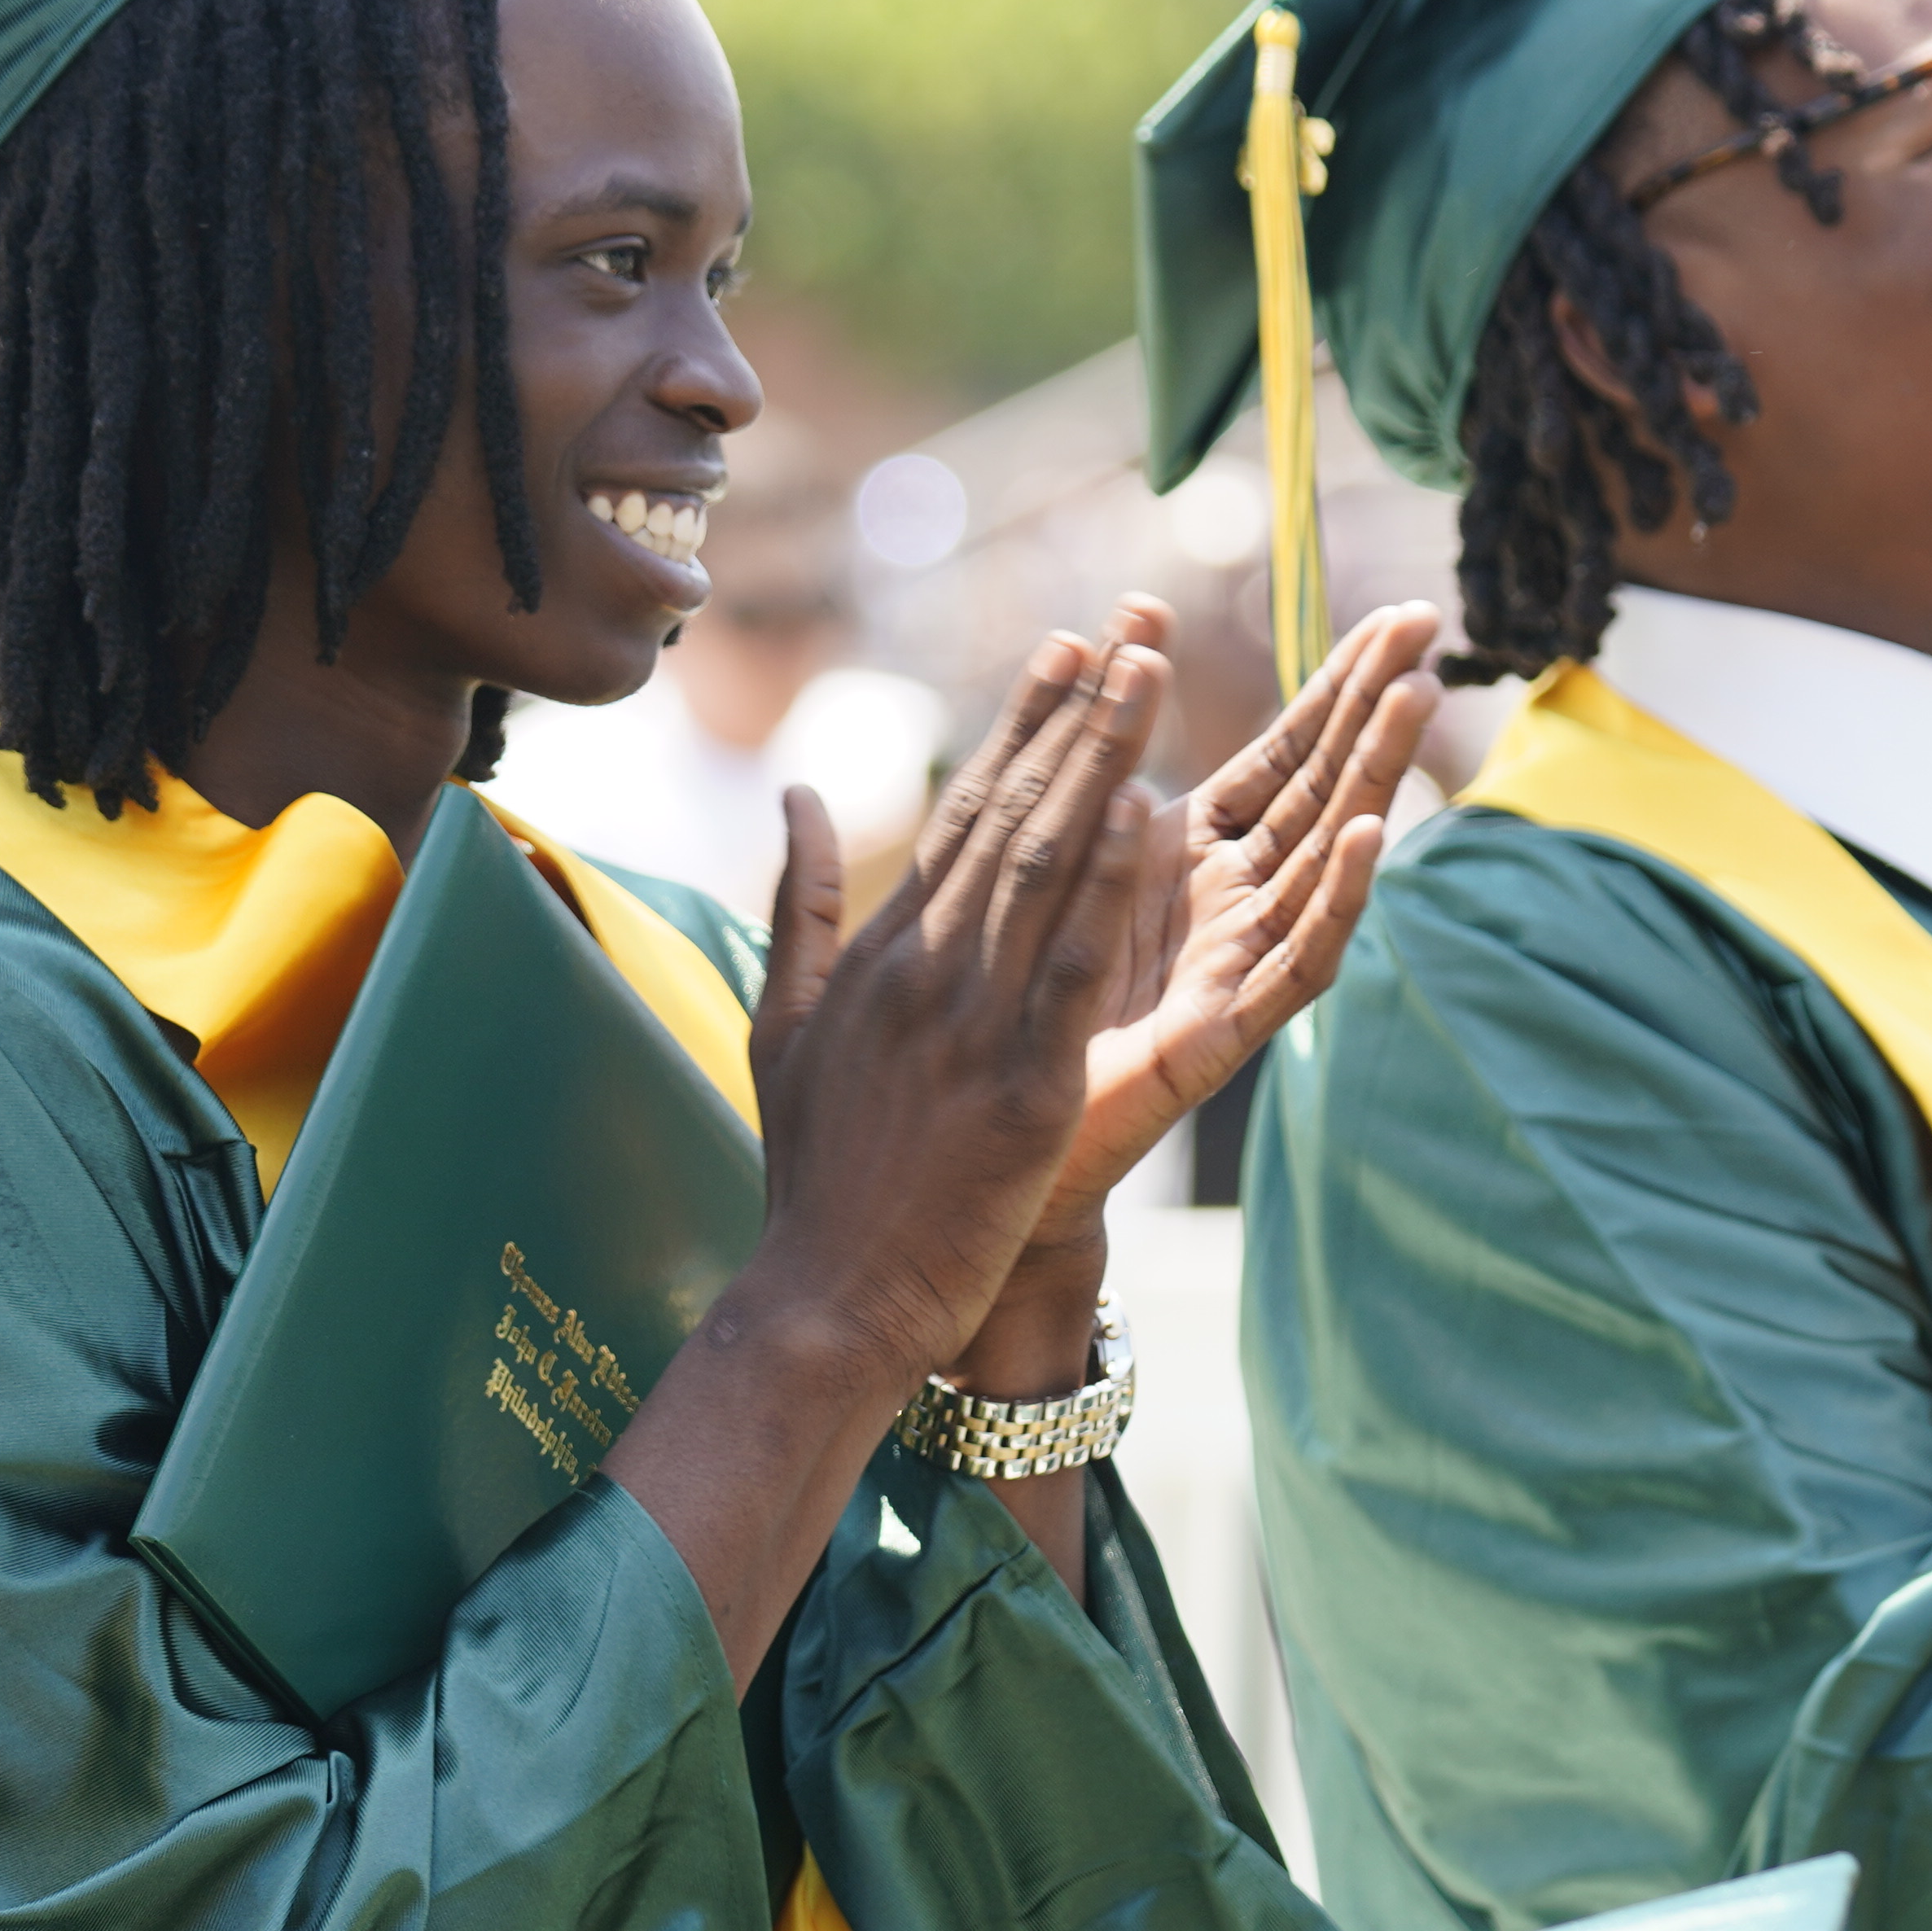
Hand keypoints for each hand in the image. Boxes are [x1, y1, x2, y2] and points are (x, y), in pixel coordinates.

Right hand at [733, 609, 1172, 1381]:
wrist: (825, 1295)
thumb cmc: (813, 1175)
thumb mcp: (785, 1026)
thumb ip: (800, 905)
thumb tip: (797, 795)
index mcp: (885, 953)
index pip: (962, 815)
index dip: (1020, 728)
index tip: (1066, 652)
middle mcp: (926, 969)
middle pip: (1011, 819)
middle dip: (1072, 721)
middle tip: (1126, 635)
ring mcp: (971, 1026)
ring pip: (1045, 871)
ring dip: (1100, 768)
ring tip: (1147, 683)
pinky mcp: (1018, 1088)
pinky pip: (1071, 970)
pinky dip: (1106, 893)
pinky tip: (1145, 816)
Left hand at [1034, 597, 1441, 1239]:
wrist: (993, 1153)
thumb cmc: (1021, 1017)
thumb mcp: (1049, 869)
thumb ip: (1080, 767)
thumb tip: (1090, 637)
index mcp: (1189, 859)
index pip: (1283, 757)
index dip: (1335, 687)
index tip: (1392, 617)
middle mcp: (1229, 907)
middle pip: (1320, 790)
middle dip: (1372, 707)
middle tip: (1429, 623)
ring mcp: (1236, 969)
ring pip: (1324, 861)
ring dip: (1371, 778)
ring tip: (1415, 697)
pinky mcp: (1223, 1037)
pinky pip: (1295, 963)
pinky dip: (1337, 901)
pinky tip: (1370, 839)